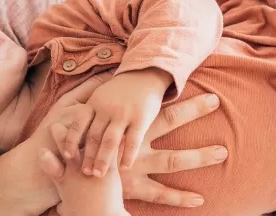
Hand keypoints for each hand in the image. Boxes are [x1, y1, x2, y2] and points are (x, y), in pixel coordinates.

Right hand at [30, 89, 225, 208]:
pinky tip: (200, 199)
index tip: (214, 98)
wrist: (51, 170)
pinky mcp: (131, 188)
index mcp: (128, 125)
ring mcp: (136, 166)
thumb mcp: (73, 110)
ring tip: (224, 152)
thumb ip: (89, 93)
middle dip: (198, 118)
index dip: (190, 105)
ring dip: (199, 158)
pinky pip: (159, 194)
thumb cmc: (63, 138)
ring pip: (174, 161)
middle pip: (174, 128)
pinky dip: (179, 198)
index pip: (165, 112)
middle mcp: (136, 143)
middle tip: (222, 110)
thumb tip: (101, 75)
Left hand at [57, 69, 169, 176]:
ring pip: (110, 140)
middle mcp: (106, 108)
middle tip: (84, 173)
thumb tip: (77, 134)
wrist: (145, 74)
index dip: (71, 140)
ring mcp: (124, 113)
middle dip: (87, 156)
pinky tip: (125, 167)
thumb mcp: (101, 96)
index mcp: (94, 103)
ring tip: (99, 175)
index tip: (66, 155)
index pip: (78, 123)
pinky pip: (133, 140)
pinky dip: (128, 155)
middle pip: (93, 136)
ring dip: (103, 159)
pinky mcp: (141, 118)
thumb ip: (91, 113)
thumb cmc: (120, 90)